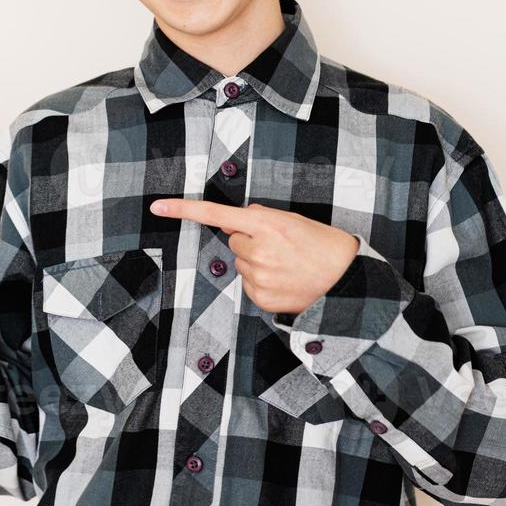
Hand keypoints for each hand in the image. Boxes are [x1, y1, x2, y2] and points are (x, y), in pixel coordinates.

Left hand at [148, 198, 359, 314]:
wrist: (347, 281)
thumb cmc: (323, 246)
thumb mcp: (294, 220)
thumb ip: (261, 217)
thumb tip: (236, 218)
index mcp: (266, 225)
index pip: (216, 214)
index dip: (183, 210)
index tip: (157, 207)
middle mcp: (257, 250)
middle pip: (233, 240)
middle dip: (250, 242)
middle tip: (281, 248)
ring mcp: (257, 277)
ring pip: (241, 264)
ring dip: (257, 263)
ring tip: (287, 265)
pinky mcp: (259, 298)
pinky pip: (248, 285)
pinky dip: (262, 282)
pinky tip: (284, 281)